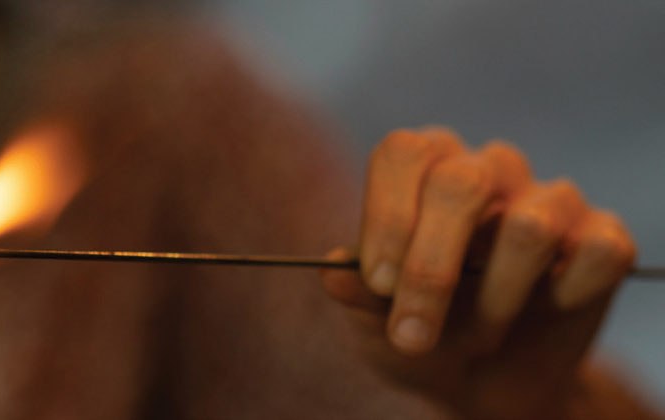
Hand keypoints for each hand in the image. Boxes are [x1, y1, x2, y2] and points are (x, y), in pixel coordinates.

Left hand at [321, 127, 636, 418]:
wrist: (483, 382)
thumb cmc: (418, 334)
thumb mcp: (374, 325)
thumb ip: (355, 295)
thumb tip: (333, 271)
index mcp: (424, 169)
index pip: (403, 152)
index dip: (387, 216)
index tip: (377, 285)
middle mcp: (486, 169)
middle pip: (461, 183)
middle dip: (431, 269)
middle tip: (412, 337)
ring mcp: (549, 199)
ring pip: (530, 227)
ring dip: (495, 300)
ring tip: (479, 336)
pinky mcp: (600, 237)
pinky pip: (596, 254)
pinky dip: (566, 297)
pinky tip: (548, 311)